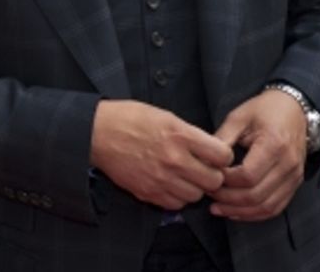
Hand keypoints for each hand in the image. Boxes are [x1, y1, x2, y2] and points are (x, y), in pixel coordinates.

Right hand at [90, 99, 233, 209]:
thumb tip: (209, 149)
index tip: (216, 154)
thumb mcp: (164, 115)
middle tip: (203, 168)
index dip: (222, 156)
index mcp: (179, 135)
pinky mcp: (148, 192)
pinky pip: (175, 204)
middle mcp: (174, 159)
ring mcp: (161, 179)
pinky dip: (177, 197)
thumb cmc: (128, 118)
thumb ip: (189, 133)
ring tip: (185, 176)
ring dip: (195, 187)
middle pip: (214, 180)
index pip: (223, 156)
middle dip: (213, 174)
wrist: (97, 133)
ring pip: (196, 195)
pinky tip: (170, 184)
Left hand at [210, 89, 306, 220]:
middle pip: (256, 195)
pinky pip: (276, 208)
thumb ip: (221, 139)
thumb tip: (202, 161)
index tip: (208, 176)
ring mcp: (294, 177)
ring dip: (240, 211)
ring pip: (267, 206)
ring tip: (217, 208)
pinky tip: (235, 212)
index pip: (248, 175)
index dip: (225, 181)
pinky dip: (255, 214)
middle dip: (228, 199)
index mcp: (274, 145)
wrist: (294, 110)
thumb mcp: (238, 118)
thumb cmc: (263, 110)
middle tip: (208, 194)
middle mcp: (288, 165)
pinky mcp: (294, 184)